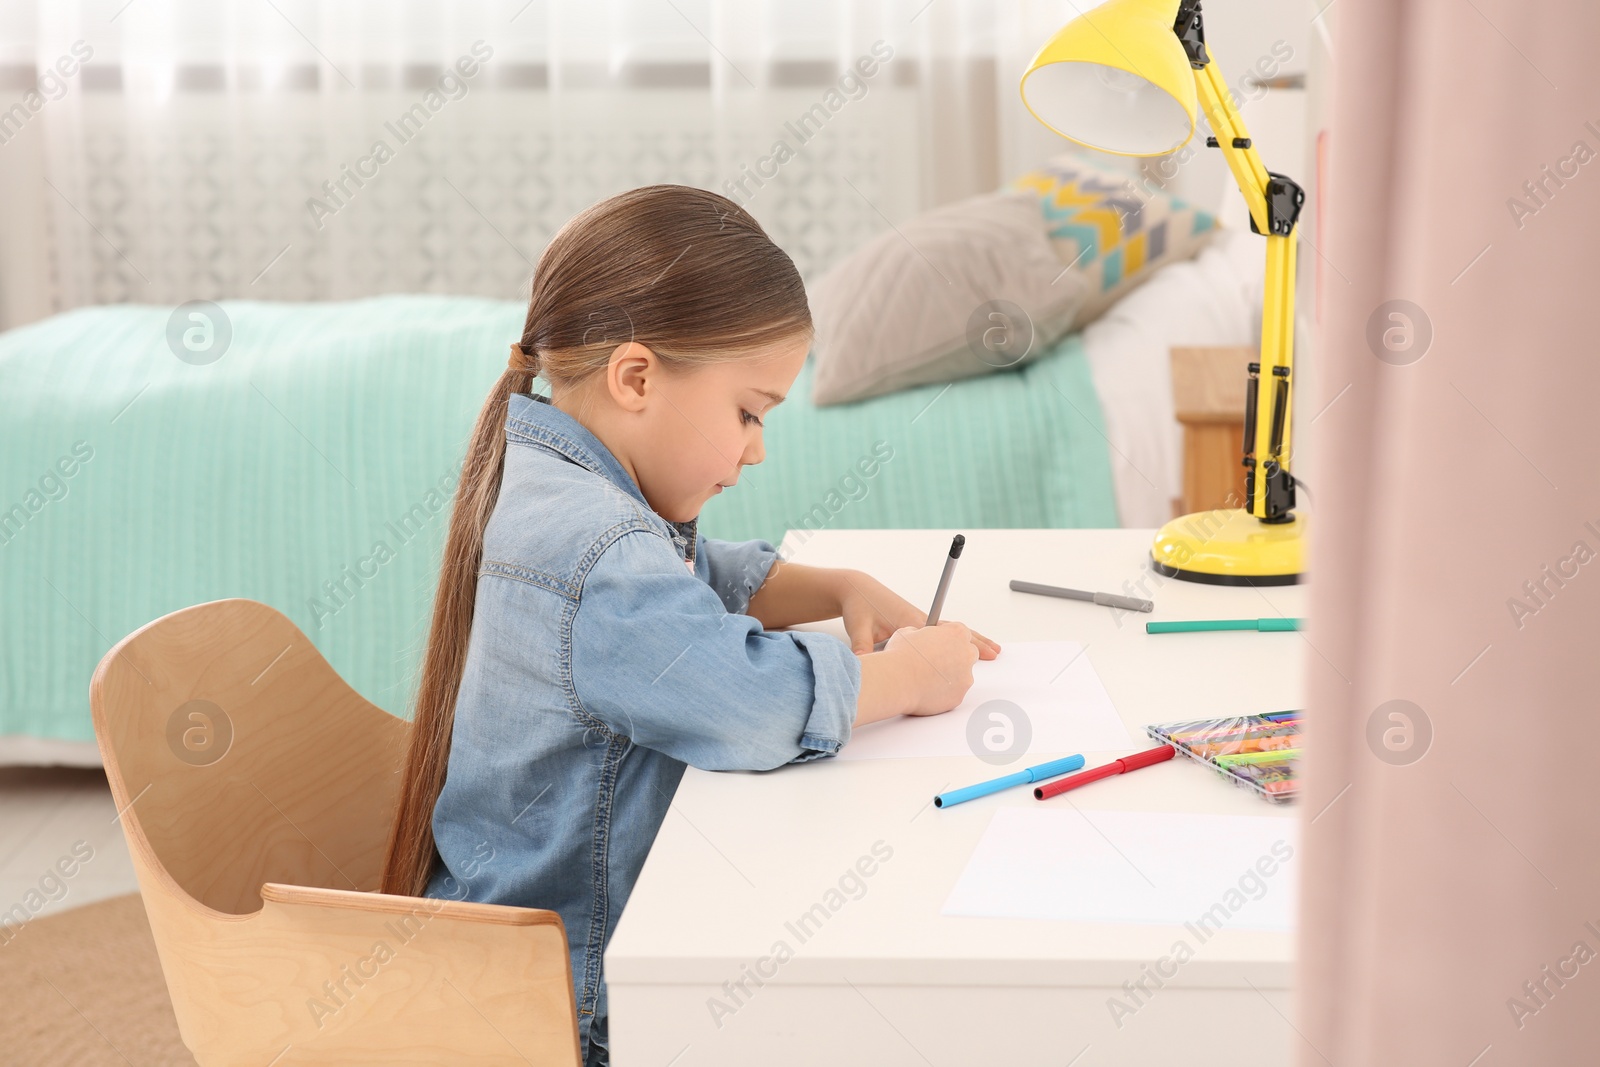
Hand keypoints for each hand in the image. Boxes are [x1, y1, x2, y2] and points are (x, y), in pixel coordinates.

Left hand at [836, 570, 1000, 659]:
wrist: (855, 589)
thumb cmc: (859, 606)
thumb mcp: (858, 628)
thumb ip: (863, 648)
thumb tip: (861, 664)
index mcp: (910, 620)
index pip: (942, 634)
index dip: (962, 644)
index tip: (980, 651)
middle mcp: (918, 618)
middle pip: (955, 630)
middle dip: (976, 641)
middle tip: (996, 651)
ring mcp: (918, 619)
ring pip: (951, 630)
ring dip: (970, 638)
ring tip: (990, 647)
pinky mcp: (914, 620)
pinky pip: (941, 630)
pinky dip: (955, 637)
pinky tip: (962, 646)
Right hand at [883, 622, 978, 715]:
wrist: (897, 681)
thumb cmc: (901, 656)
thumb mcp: (908, 633)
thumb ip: (921, 634)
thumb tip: (918, 638)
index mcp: (956, 633)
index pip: (962, 633)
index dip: (949, 639)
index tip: (941, 643)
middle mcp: (966, 653)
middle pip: (968, 653)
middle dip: (955, 657)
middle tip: (936, 661)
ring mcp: (965, 676)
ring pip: (962, 676)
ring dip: (950, 676)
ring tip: (928, 678)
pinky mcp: (959, 696)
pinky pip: (954, 693)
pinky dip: (944, 693)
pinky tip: (928, 690)